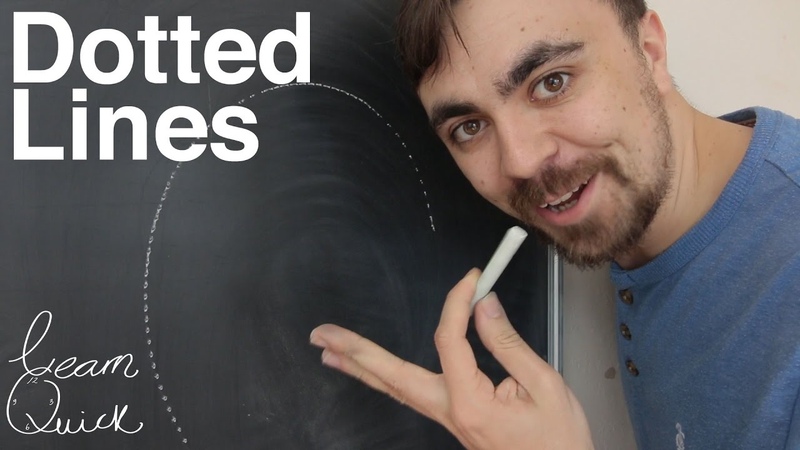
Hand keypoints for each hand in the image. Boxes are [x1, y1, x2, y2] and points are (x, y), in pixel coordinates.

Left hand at [309, 268, 593, 449]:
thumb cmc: (558, 440)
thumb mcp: (545, 385)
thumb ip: (508, 343)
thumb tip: (481, 306)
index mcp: (471, 402)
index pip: (450, 341)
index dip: (457, 304)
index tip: (473, 278)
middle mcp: (450, 412)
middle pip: (393, 377)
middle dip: (356, 352)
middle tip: (322, 334)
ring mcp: (447, 419)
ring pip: (395, 389)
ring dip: (360, 367)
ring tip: (329, 351)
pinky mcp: (453, 420)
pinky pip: (410, 394)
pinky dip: (385, 379)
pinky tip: (373, 371)